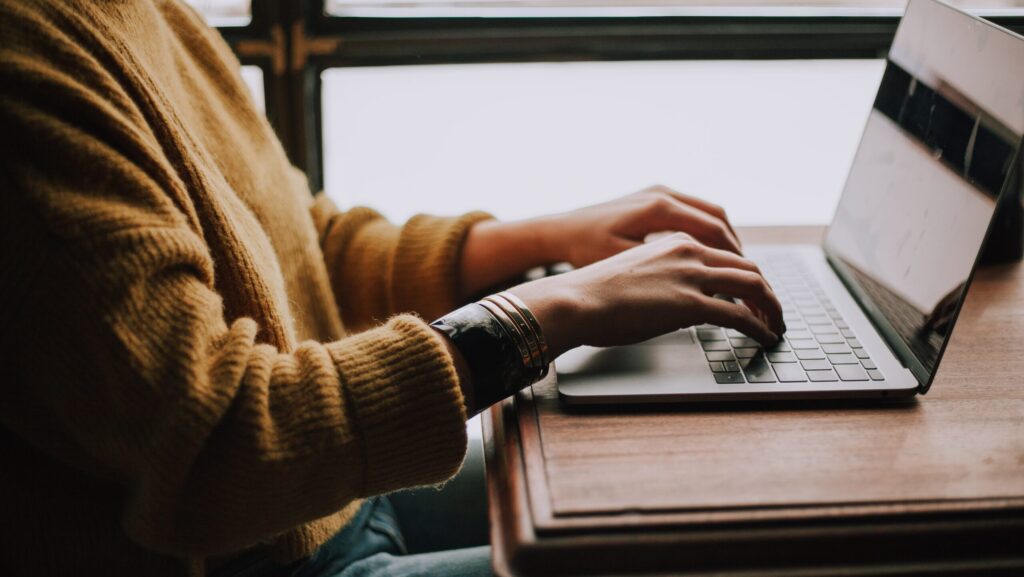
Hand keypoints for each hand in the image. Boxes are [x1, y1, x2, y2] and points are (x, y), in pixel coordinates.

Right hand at [508, 233, 782, 358]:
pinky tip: (764, 337)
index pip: (726, 254)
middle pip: (748, 267)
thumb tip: (675, 303)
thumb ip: (662, 279)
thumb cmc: (592, 293)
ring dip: (771, 308)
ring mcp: (691, 276)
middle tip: (773, 311)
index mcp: (675, 241)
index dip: (746, 275)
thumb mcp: (634, 274)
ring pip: (753, 285)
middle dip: (767, 292)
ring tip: (776, 326)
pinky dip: (760, 326)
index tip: (753, 294)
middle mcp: (689, 251)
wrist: (574, 300)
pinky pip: (740, 315)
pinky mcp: (690, 303)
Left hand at [537, 185, 741, 267]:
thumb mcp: (625, 264)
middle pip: (718, 219)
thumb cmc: (585, 250)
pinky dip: (708, 231)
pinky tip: (710, 254)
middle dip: (737, 250)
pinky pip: (693, 211)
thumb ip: (665, 273)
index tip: (748, 281)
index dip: (735, 259)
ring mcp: (658, 192)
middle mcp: (663, 194)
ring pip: (709, 213)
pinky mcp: (653, 197)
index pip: (714, 232)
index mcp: (659, 209)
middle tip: (750, 277)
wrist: (559, 230)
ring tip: (736, 268)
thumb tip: (703, 289)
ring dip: (725, 239)